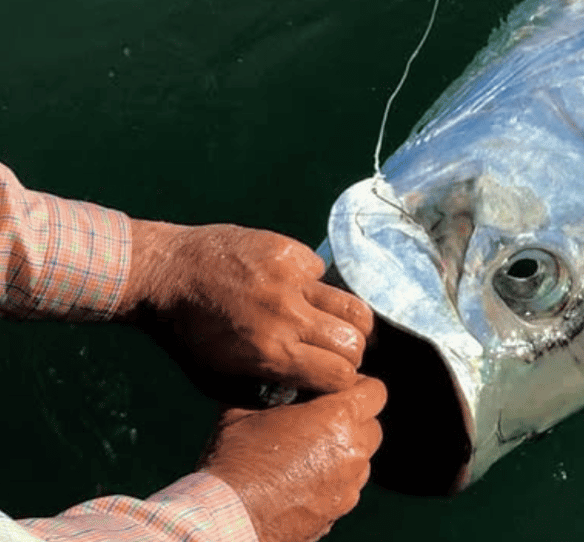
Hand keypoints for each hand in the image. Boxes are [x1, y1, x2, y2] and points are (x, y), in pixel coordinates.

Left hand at [121, 219, 373, 394]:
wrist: (168, 274)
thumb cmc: (189, 335)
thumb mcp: (218, 380)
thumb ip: (264, 391)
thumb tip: (304, 393)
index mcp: (271, 354)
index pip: (340, 374)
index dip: (342, 381)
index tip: (333, 378)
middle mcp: (288, 315)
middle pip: (356, 341)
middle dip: (352, 353)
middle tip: (339, 353)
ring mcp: (292, 278)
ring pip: (354, 305)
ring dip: (350, 321)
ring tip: (336, 325)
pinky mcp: (291, 250)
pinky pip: (322, 273)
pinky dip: (314, 286)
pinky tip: (293, 290)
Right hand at [200, 375, 386, 541]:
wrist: (225, 518)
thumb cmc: (235, 462)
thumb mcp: (247, 410)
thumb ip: (273, 389)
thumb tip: (272, 377)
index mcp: (338, 417)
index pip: (376, 391)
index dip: (358, 387)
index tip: (335, 391)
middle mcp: (352, 451)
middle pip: (372, 426)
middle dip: (354, 420)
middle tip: (322, 422)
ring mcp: (347, 486)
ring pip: (363, 459)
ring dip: (346, 452)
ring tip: (311, 454)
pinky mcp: (337, 513)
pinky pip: (348, 488)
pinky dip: (335, 481)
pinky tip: (305, 481)